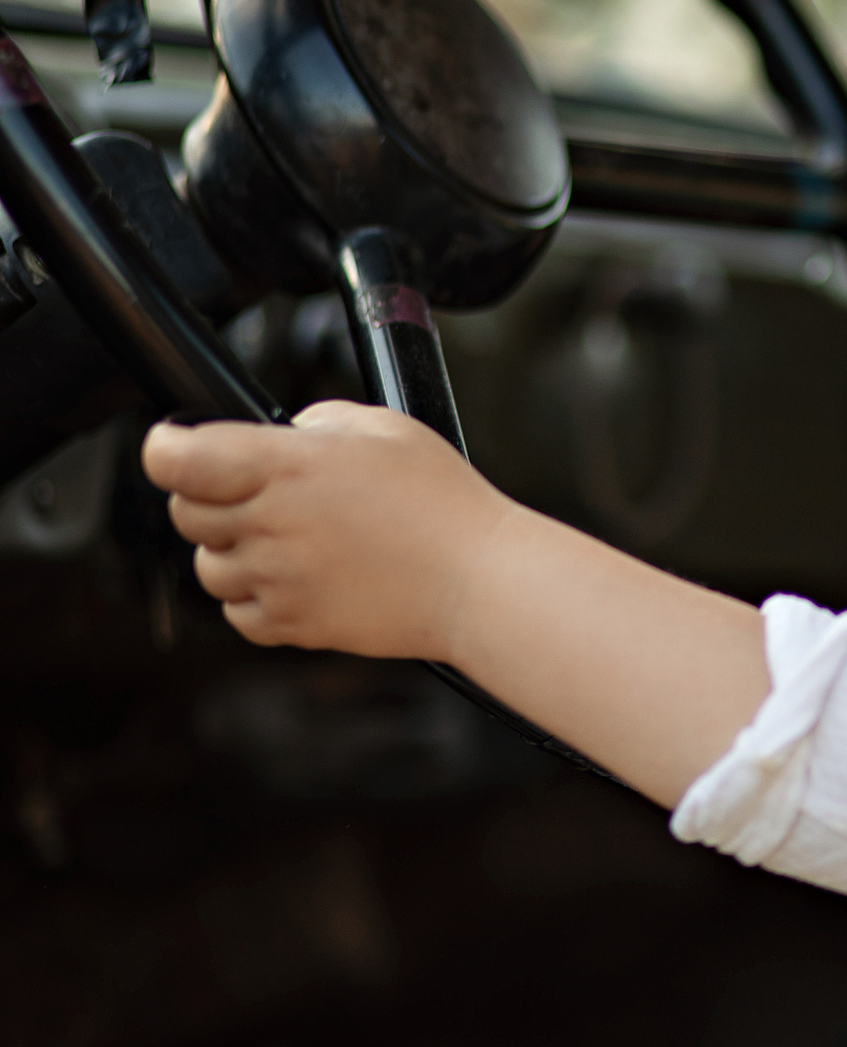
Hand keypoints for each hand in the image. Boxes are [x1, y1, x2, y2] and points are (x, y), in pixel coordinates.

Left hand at [143, 400, 513, 659]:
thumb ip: (318, 422)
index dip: (167, 448)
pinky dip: (256, 596)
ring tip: (291, 540)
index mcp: (285, 466)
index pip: (176, 460)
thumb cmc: (443, 503)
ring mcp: (277, 579)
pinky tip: (301, 576)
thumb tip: (285, 435)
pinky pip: (239, 614)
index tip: (177, 447)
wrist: (478, 579)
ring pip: (208, 566)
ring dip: (234, 551)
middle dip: (211, 499)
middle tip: (261, 493)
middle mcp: (270, 523)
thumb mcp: (385, 428)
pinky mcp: (291, 624)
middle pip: (185, 513)